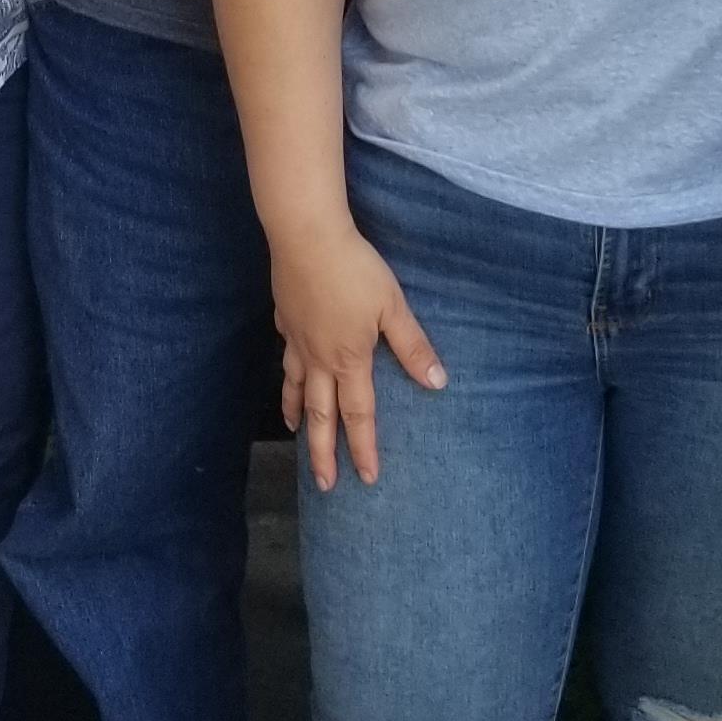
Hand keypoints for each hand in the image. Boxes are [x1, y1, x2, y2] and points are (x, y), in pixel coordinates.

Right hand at [271, 218, 446, 491]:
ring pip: (295, 388)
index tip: (367, 478)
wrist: (305, 236)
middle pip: (320, 415)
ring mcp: (297, 339)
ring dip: (299, 415)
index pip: (359, 415)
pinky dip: (288, 372)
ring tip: (297, 434)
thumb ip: (412, 346)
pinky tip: (289, 369)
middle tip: (323, 484)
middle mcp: (319, 358)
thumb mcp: (392, 307)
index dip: (364, 448)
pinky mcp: (284, 318)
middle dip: (322, 452)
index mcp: (349, 360)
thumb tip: (437, 383)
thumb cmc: (355, 270)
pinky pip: (286, 354)